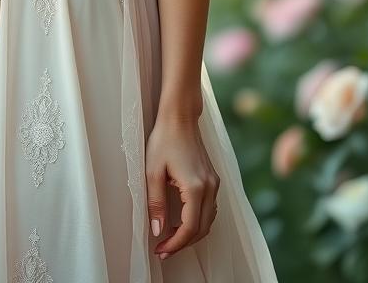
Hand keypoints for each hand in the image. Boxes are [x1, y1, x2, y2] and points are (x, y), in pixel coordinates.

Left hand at [145, 111, 219, 260]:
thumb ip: (156, 203)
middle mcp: (210, 188)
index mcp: (196, 187)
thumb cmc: (164, 139)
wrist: (180, 116)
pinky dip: (198, 221)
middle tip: (164, 249)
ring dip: (192, 234)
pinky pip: (210, 209)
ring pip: (208, 221)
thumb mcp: (153, 172)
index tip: (160, 250)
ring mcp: (214, 183)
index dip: (175, 244)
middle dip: (183, 243)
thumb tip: (158, 230)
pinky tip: (183, 221)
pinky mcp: (213, 179)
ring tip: (172, 238)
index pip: (190, 228)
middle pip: (202, 229)